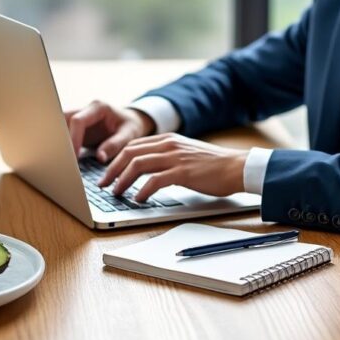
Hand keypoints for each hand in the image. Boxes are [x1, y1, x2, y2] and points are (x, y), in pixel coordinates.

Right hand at [64, 100, 154, 161]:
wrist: (131, 121)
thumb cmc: (131, 126)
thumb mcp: (129, 135)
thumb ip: (115, 145)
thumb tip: (100, 157)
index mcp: (98, 107)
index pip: (78, 120)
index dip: (73, 138)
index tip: (73, 156)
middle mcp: (85, 109)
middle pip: (62, 119)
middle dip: (58, 137)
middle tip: (59, 157)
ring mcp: (79, 117)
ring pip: (59, 125)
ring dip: (57, 140)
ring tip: (58, 158)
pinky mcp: (75, 127)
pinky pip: (62, 133)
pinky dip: (61, 144)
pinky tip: (62, 157)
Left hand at [98, 133, 248, 201]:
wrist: (237, 167)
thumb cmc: (214, 165)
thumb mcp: (186, 154)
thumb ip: (167, 158)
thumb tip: (148, 172)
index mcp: (168, 140)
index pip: (133, 145)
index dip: (115, 159)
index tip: (106, 173)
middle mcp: (168, 145)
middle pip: (129, 153)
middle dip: (111, 169)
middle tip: (103, 184)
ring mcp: (175, 157)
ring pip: (137, 165)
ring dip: (122, 180)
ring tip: (116, 192)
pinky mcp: (183, 172)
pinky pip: (154, 180)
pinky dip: (142, 190)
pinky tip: (137, 199)